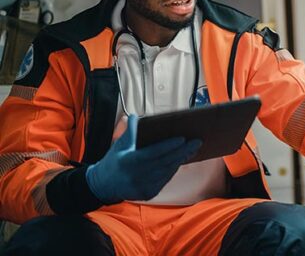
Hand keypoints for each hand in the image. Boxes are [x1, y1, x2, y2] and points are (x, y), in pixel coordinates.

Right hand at [86, 114, 201, 203]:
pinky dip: (173, 169)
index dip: (169, 146)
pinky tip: (182, 159)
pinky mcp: (148, 194)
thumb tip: (134, 115)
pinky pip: (165, 180)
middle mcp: (137, 176)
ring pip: (167, 171)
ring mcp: (143, 187)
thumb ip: (129, 131)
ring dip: (181, 160)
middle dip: (183, 151)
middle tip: (197, 141)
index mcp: (129, 162)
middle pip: (165, 162)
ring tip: (193, 148)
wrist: (102, 186)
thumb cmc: (113, 161)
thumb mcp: (119, 145)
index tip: (182, 138)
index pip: (154, 153)